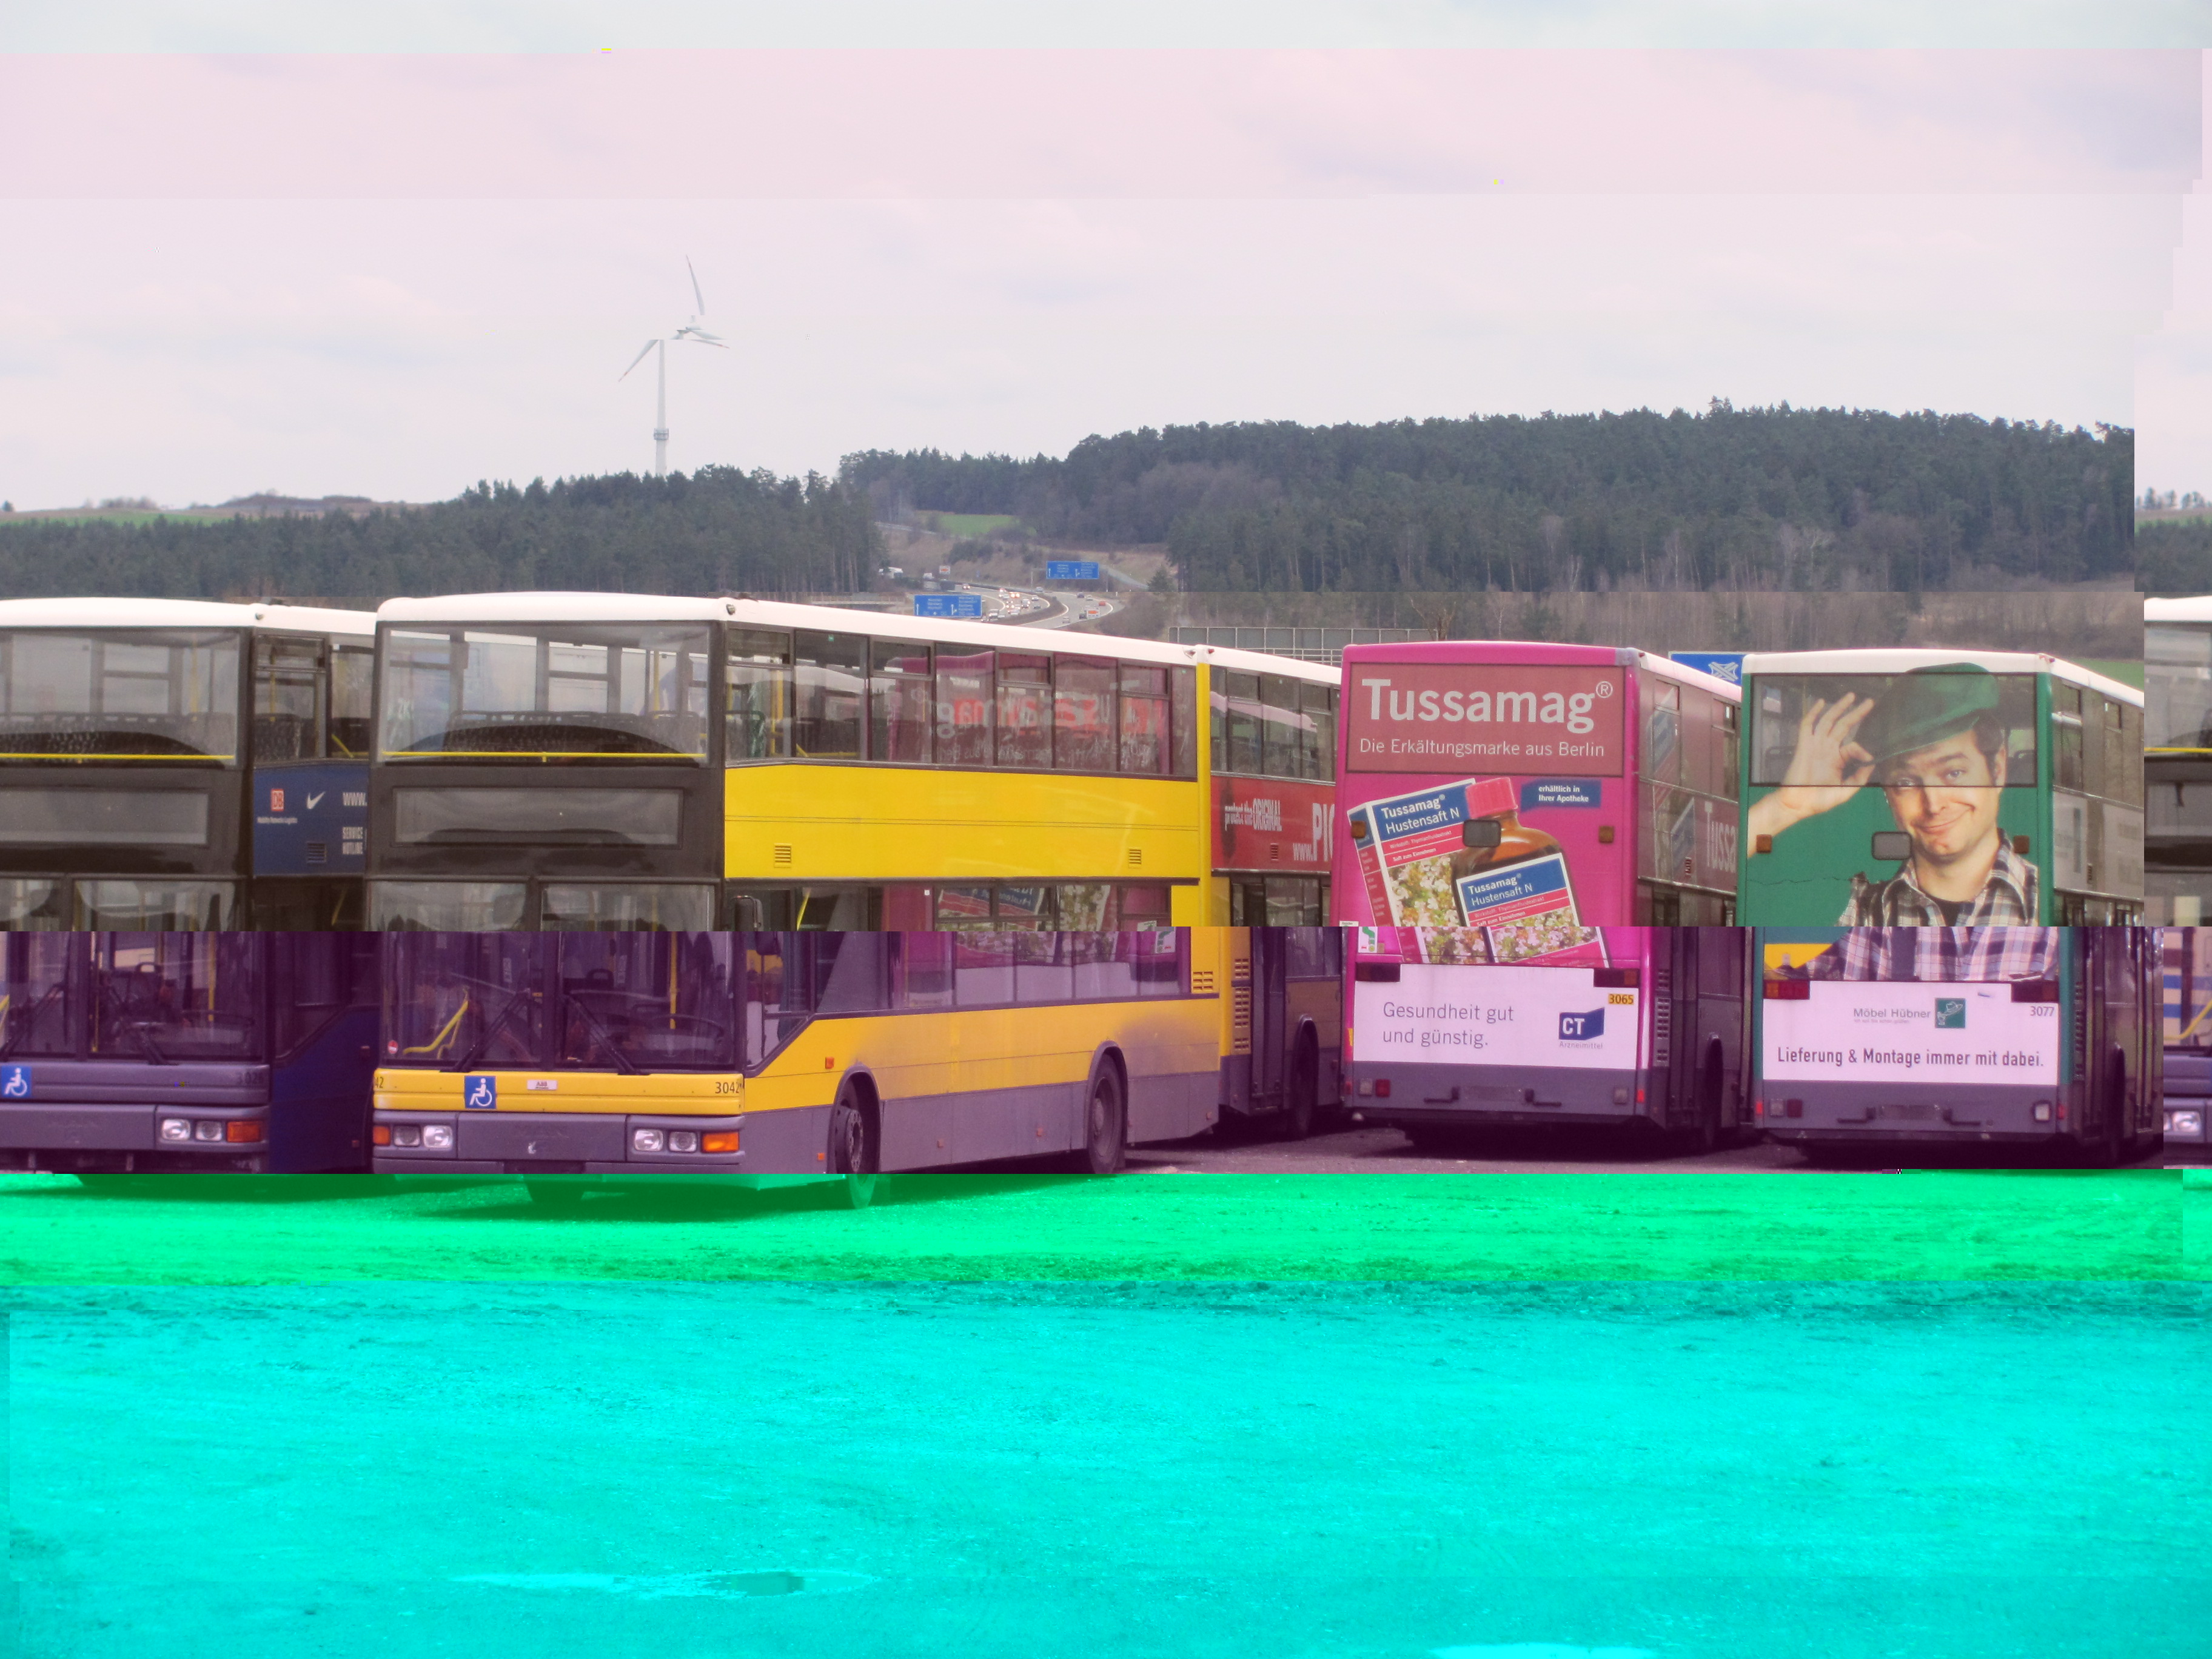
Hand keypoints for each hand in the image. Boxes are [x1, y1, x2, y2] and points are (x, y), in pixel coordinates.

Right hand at [1749, 695, 1874, 840]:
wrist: (1798, 804)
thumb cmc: (1819, 800)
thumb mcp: (1845, 791)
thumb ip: (1859, 778)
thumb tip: (1872, 761)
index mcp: (1838, 760)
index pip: (1854, 746)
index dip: (1863, 749)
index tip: (1870, 756)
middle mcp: (1828, 749)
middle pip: (1844, 726)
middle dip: (1857, 713)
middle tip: (1870, 702)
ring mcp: (1815, 746)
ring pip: (1829, 721)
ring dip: (1839, 708)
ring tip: (1851, 696)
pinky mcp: (1803, 745)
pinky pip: (1807, 725)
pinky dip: (1813, 713)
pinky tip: (1821, 703)